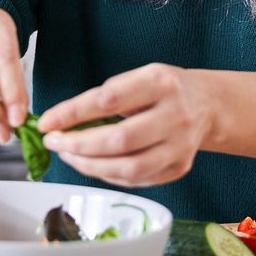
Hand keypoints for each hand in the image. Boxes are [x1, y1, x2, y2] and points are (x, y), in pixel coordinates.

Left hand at [38, 63, 211, 186]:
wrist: (208, 105)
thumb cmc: (164, 88)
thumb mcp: (140, 76)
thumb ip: (107, 95)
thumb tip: (61, 120)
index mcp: (160, 83)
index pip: (109, 100)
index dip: (73, 113)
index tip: (47, 122)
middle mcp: (175, 115)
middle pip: (119, 139)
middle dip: (78, 145)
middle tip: (53, 143)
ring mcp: (180, 145)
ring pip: (129, 167)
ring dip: (90, 165)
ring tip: (68, 155)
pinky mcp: (179, 167)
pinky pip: (137, 179)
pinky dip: (108, 174)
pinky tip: (92, 165)